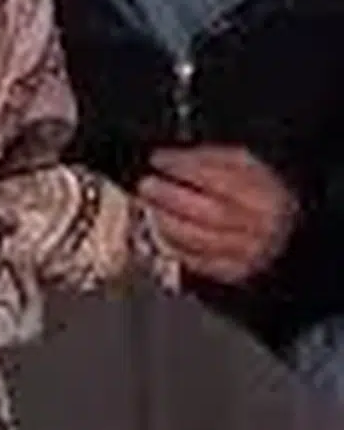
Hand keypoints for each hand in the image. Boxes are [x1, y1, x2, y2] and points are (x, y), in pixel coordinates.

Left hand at [138, 146, 297, 284]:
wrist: (282, 229)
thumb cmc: (254, 189)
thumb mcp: (242, 164)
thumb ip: (208, 159)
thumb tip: (167, 158)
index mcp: (267, 191)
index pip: (223, 177)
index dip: (186, 166)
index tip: (158, 158)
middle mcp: (263, 224)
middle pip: (214, 212)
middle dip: (173, 197)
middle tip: (146, 185)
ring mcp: (251, 251)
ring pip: (203, 240)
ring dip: (168, 222)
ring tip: (150, 207)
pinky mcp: (235, 271)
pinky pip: (199, 262)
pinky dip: (174, 246)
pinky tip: (159, 231)